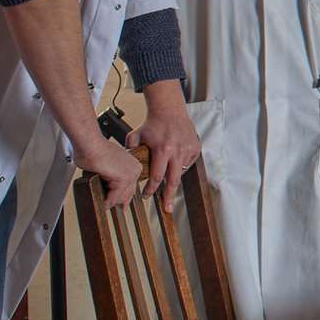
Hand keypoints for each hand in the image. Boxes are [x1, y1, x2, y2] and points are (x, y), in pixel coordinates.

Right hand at [74, 135, 147, 208]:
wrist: (89, 144)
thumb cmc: (93, 152)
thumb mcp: (106, 168)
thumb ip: (110, 179)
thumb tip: (107, 191)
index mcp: (133, 165)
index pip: (131, 187)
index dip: (123, 198)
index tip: (122, 205)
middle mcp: (136, 169)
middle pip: (128, 193)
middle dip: (120, 203)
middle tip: (115, 211)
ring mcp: (131, 174)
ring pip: (120, 197)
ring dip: (109, 202)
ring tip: (101, 205)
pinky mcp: (123, 178)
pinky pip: (114, 197)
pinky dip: (106, 202)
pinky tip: (100, 202)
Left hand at [129, 82, 200, 211]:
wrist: (170, 110)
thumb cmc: (153, 123)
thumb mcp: (136, 136)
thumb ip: (130, 150)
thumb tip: (124, 163)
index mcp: (163, 151)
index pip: (156, 177)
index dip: (151, 189)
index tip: (146, 197)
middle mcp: (177, 152)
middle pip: (173, 181)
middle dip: (169, 196)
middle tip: (167, 209)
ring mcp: (188, 150)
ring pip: (180, 171)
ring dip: (173, 177)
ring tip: (168, 177)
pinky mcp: (195, 148)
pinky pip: (188, 162)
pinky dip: (181, 165)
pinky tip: (174, 160)